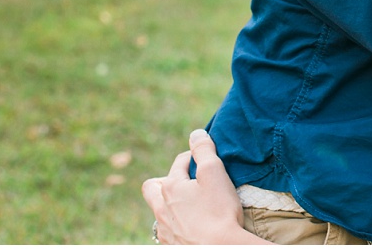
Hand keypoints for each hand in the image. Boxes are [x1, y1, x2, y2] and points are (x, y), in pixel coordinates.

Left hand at [141, 130, 254, 244]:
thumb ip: (204, 150)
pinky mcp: (171, 245)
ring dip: (170, 203)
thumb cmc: (218, 211)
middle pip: (152, 187)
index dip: (193, 156)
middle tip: (185, 181)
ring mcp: (165, 230)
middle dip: (165, 179)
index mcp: (171, 187)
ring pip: (159, 211)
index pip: (179, 162)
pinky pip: (167, 229)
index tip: (206, 159)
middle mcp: (161, 209)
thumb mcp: (214, 172)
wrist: (219, 248)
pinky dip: (175, 222)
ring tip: (189, 204)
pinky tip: (190, 224)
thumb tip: (196, 133)